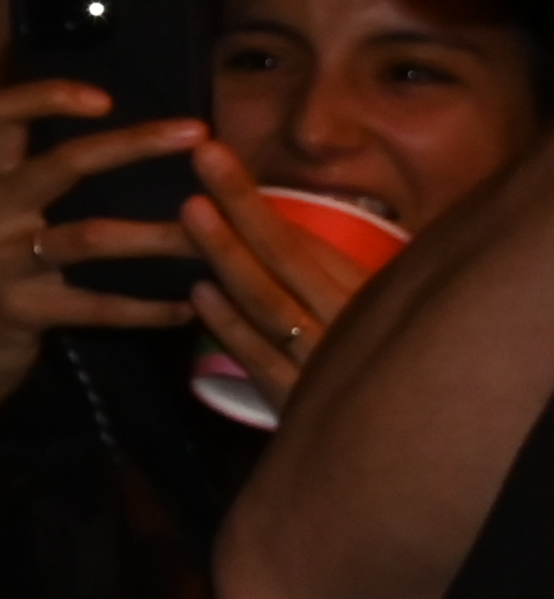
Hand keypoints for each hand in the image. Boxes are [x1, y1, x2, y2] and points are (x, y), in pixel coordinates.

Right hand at [0, 78, 205, 404]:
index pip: (1, 114)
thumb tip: (127, 149)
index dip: (50, 95)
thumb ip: (40, 189)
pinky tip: (187, 308)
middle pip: (61, 162)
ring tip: (211, 238)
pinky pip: (95, 306)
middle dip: (134, 143)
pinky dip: (146, 308)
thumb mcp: (1, 226)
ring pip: (89, 237)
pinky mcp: (18, 311)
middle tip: (197, 133)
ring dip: (159, 237)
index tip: (107, 97)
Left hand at [181, 143, 371, 418]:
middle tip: (205, 159)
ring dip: (229, 256)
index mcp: (369, 292)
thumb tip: (281, 223)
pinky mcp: (300, 402)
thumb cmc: (388, 362)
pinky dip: (231, 327)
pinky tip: (200, 293)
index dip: (258, 199)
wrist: (407, 440)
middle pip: (286, 256)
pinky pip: (263, 359)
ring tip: (192, 213)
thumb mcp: (379, 309)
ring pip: (270, 303)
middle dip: (241, 205)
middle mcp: (349, 321)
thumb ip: (342, 272)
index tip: (217, 158)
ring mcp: (322, 362)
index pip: (305, 239)